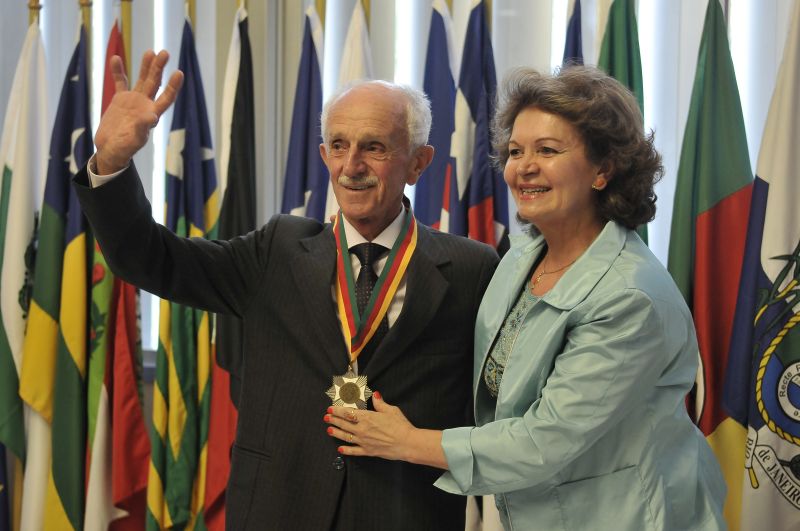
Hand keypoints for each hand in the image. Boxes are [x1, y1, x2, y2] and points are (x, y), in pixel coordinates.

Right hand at [94, 50, 183, 174]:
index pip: (166, 98)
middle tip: (165, 53)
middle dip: (159, 69)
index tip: (179, 72)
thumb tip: (152, 116)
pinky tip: (115, 58)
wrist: (111, 149)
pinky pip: (120, 82)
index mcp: (152, 115)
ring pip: (142, 80)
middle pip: (155, 84)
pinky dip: (118, 71)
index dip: (173, 86)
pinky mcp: (120, 100)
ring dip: (146, 66)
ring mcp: (133, 101)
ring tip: (151, 51)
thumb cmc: (124, 149)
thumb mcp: (134, 140)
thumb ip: (142, 128)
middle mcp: (145, 105)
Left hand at [325, 392, 415, 460]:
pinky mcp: (368, 451)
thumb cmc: (401, 425)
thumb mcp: (391, 410)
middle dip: (334, 420)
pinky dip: (346, 450)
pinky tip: (340, 449)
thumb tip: (375, 395)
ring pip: (346, 437)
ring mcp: (364, 441)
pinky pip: (354, 451)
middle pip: (344, 424)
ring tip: (329, 430)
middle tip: (326, 418)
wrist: (407, 443)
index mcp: (367, 417)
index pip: (348, 413)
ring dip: (336, 433)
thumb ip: (380, 403)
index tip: (330, 408)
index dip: (337, 410)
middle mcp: (362, 430)